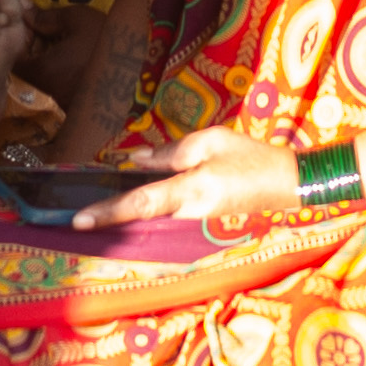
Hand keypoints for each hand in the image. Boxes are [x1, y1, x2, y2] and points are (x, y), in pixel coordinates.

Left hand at [72, 123, 304, 231]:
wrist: (287, 185)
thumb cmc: (251, 157)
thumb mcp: (210, 142)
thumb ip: (171, 153)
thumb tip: (135, 160)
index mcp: (192, 190)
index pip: (141, 202)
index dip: (109, 212)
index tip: (79, 220)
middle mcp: (190, 214)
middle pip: (140, 219)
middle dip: (110, 219)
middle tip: (77, 216)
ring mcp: (196, 223)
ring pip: (151, 222)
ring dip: (125, 218)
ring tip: (95, 210)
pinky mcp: (200, 224)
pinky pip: (166, 221)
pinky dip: (145, 216)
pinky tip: (130, 207)